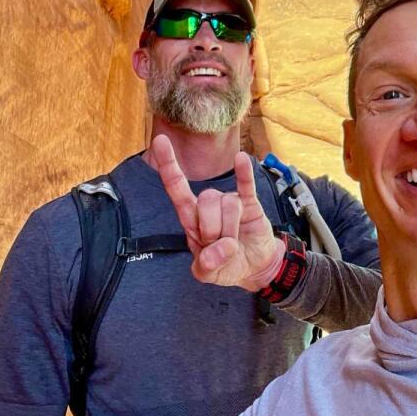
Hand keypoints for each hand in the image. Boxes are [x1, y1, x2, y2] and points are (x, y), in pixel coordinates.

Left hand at [151, 135, 284, 290]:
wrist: (255, 267)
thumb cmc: (226, 265)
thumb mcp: (209, 275)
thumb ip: (207, 267)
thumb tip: (217, 251)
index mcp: (192, 219)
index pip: (177, 189)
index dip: (169, 166)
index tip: (161, 141)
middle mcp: (208, 206)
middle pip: (205, 202)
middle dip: (215, 230)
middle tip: (222, 246)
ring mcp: (229, 202)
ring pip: (227, 204)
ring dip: (232, 229)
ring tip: (236, 241)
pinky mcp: (250, 204)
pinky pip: (246, 186)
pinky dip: (244, 174)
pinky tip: (242, 159)